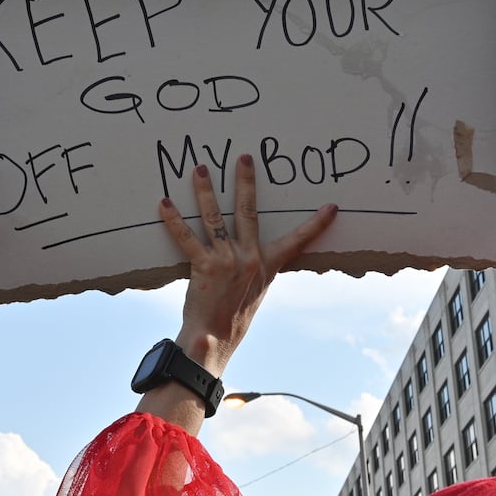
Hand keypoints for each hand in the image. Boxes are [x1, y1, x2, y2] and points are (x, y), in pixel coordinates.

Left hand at [160, 154, 336, 377]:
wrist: (215, 339)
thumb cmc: (234, 317)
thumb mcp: (256, 291)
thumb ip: (256, 268)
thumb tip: (256, 256)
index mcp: (267, 264)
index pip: (297, 240)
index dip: (315, 224)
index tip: (331, 207)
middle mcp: (250, 257)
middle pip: (248, 211)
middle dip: (246, 181)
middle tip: (245, 157)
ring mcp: (227, 260)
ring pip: (215, 216)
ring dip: (205, 190)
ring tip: (200, 168)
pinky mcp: (204, 265)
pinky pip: (186, 236)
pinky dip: (173, 219)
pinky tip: (164, 203)